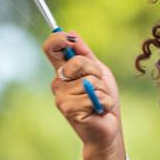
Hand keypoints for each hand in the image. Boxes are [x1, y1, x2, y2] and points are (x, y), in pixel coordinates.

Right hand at [42, 30, 124, 159]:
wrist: (109, 126)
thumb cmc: (103, 98)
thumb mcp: (99, 71)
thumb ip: (85, 54)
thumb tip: (71, 33)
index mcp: (64, 71)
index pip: (50, 48)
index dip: (57, 39)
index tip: (69, 39)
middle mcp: (58, 83)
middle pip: (76, 62)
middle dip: (95, 71)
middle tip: (98, 86)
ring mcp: (61, 97)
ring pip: (88, 81)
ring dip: (102, 90)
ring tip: (99, 101)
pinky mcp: (69, 109)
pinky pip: (93, 95)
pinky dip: (104, 101)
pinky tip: (99, 110)